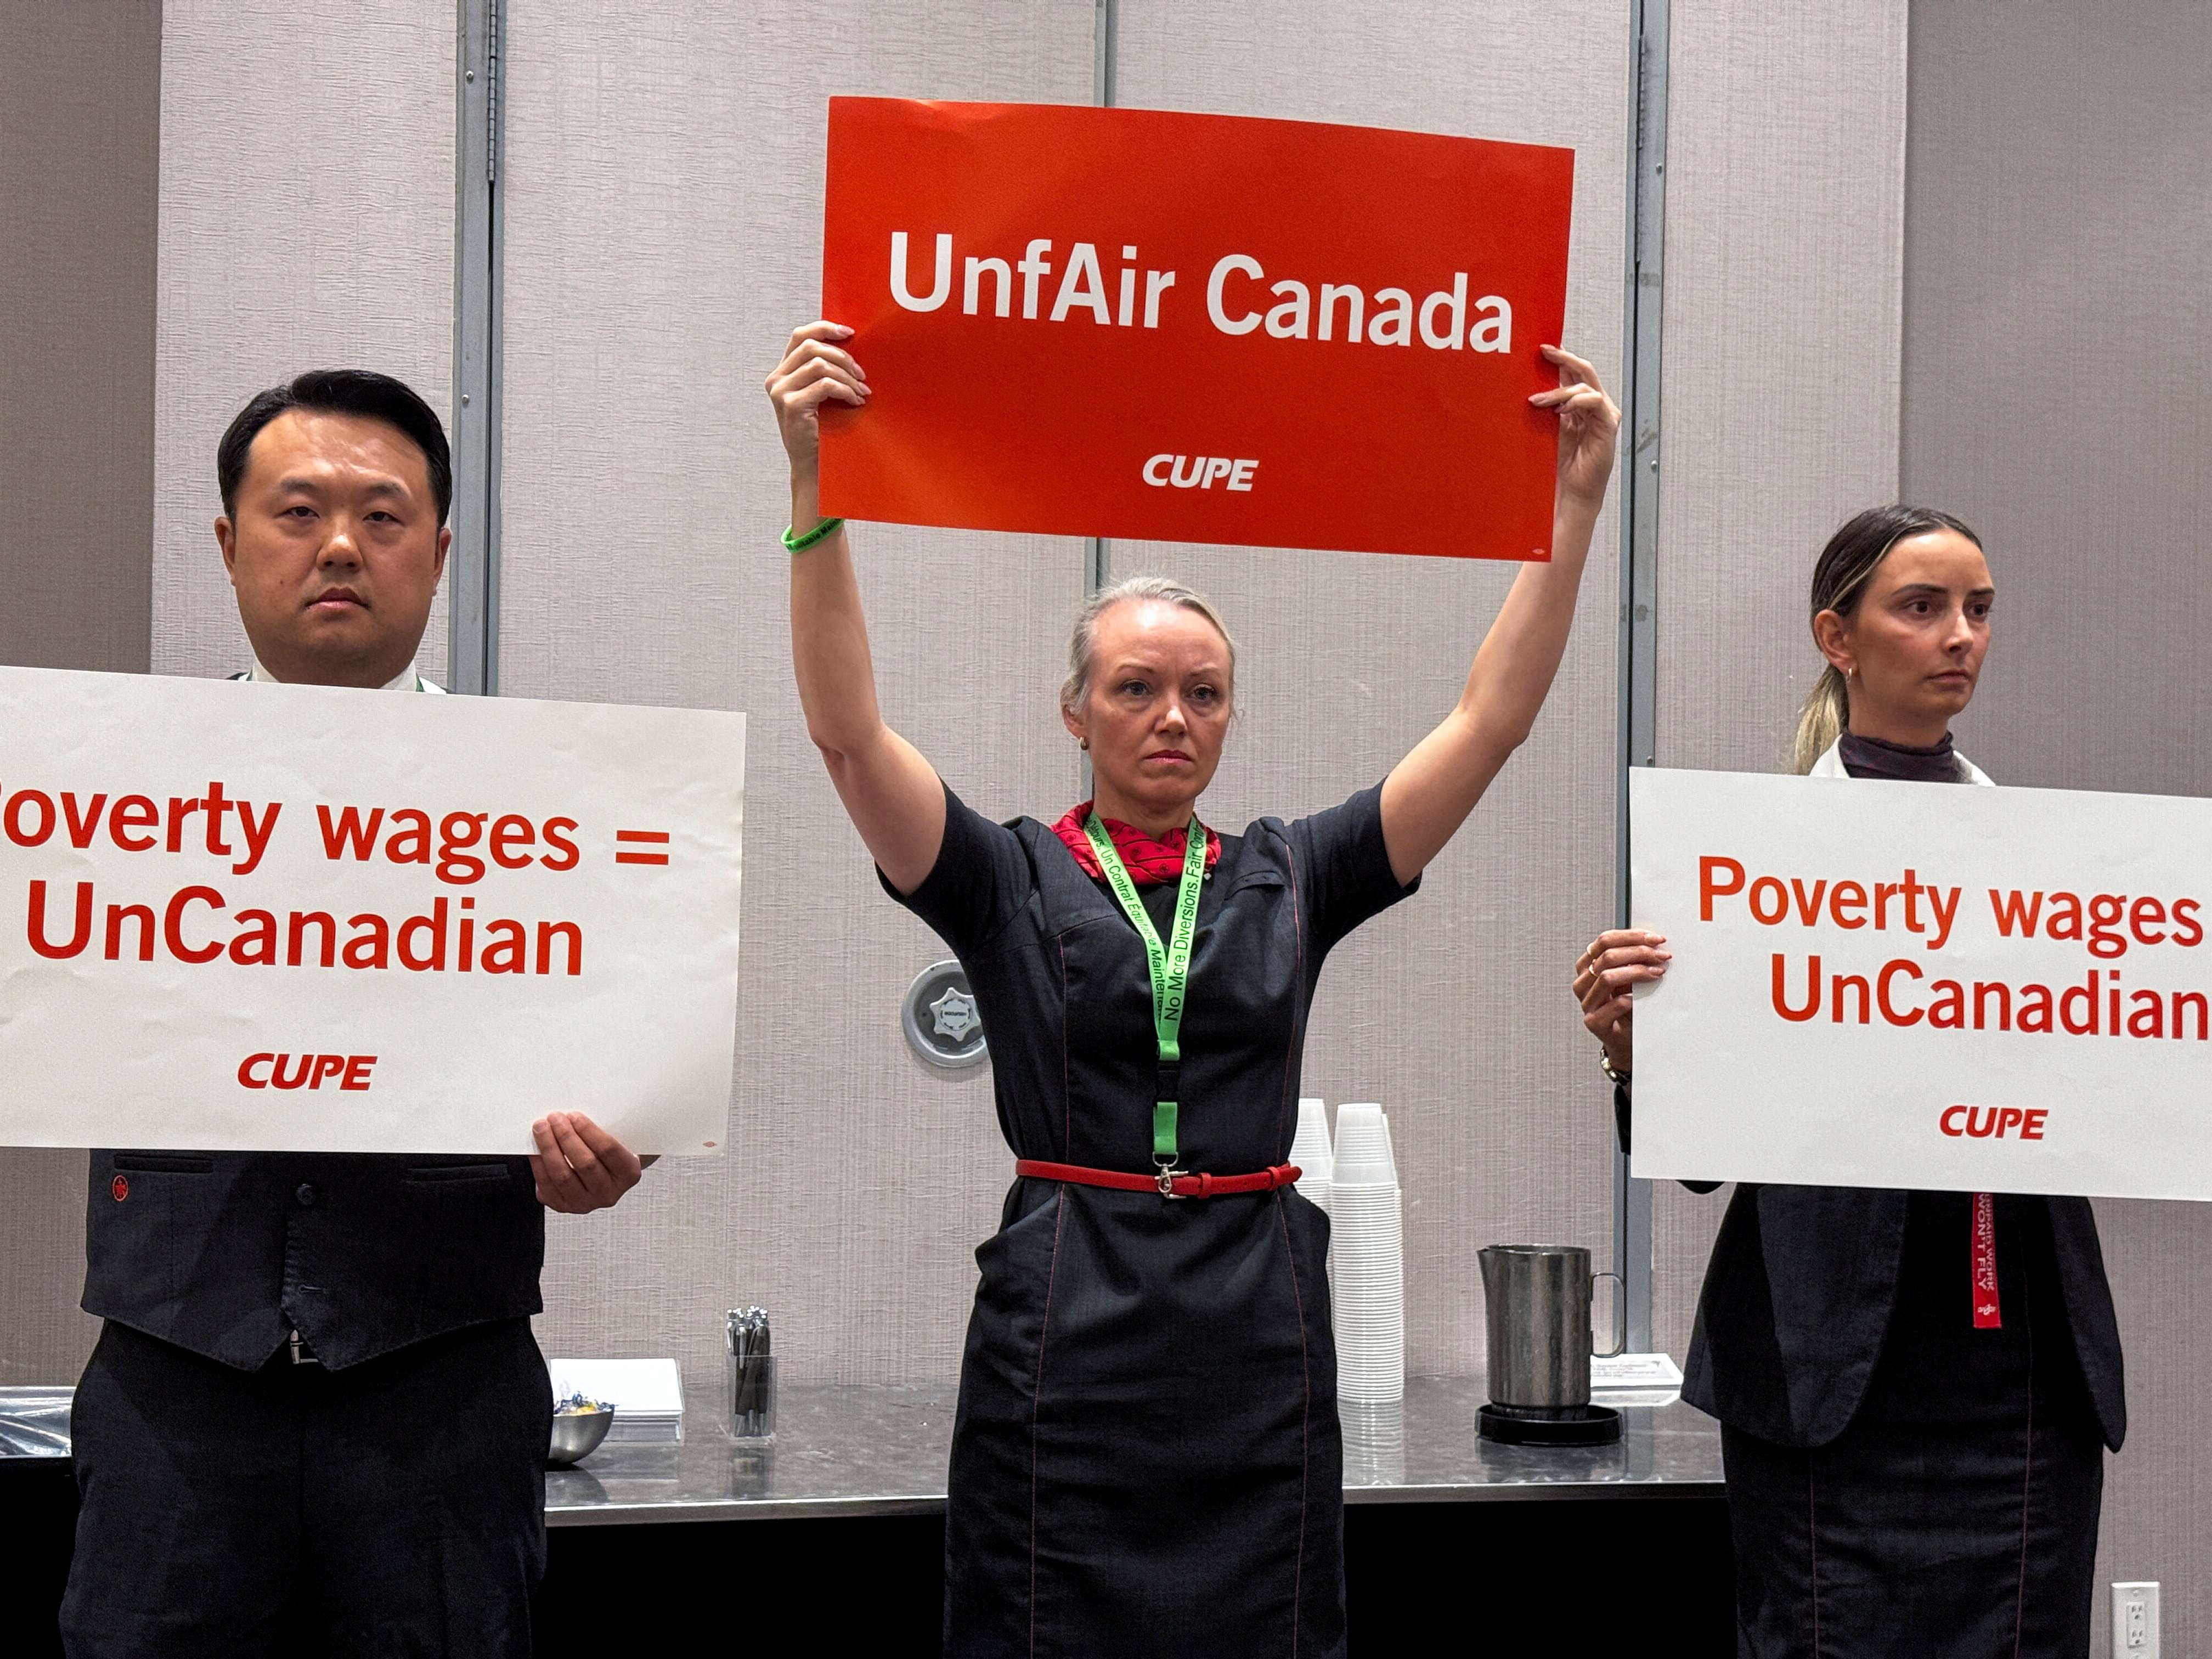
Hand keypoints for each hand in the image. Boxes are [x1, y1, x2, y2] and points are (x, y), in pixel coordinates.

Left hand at [530, 1111, 645, 1213]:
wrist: (602, 1179)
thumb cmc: (608, 1157)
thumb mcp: (616, 1142)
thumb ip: (599, 1133)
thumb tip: (573, 1117)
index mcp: (628, 1174)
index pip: (608, 1150)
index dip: (589, 1131)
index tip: (574, 1116)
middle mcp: (608, 1192)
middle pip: (585, 1163)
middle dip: (566, 1137)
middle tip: (555, 1119)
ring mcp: (585, 1203)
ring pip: (563, 1176)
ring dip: (549, 1148)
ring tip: (542, 1129)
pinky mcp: (563, 1206)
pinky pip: (547, 1186)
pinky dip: (539, 1164)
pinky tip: (536, 1149)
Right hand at [764, 321, 869, 482]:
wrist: (813, 467)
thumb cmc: (821, 432)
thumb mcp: (821, 396)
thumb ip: (825, 372)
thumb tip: (850, 345)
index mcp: (782, 373)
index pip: (800, 336)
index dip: (825, 328)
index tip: (849, 333)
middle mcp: (776, 380)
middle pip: (812, 346)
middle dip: (843, 357)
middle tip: (861, 375)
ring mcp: (781, 392)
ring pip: (820, 364)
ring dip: (847, 377)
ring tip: (860, 393)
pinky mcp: (791, 404)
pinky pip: (825, 384)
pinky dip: (845, 390)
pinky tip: (854, 402)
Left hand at [1529, 345, 1619, 512]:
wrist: (1572, 492)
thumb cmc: (1560, 466)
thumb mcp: (1547, 428)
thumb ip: (1546, 407)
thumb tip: (1530, 387)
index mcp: (1580, 405)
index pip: (1573, 373)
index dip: (1560, 357)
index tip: (1542, 347)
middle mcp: (1595, 406)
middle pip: (1583, 371)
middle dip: (1563, 358)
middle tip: (1544, 351)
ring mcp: (1603, 415)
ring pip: (1585, 386)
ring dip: (1559, 390)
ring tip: (1537, 401)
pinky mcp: (1608, 426)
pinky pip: (1595, 402)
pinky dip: (1577, 402)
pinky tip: (1560, 410)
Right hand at [1573, 928, 1668, 1080]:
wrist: (1625, 1040)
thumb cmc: (1628, 1008)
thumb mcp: (1629, 979)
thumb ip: (1632, 961)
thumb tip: (1654, 943)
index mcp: (1588, 966)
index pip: (1604, 941)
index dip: (1631, 936)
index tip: (1655, 939)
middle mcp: (1583, 983)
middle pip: (1606, 956)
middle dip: (1639, 952)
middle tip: (1661, 956)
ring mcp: (1587, 1003)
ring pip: (1607, 977)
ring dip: (1637, 972)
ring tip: (1657, 972)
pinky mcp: (1594, 1022)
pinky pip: (1614, 1004)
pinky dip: (1632, 997)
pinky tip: (1644, 996)